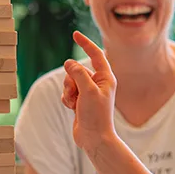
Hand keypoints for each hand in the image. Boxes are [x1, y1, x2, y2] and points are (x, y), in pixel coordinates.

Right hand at [61, 31, 117, 152]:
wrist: (95, 139)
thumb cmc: (96, 116)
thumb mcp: (87, 91)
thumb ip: (78, 74)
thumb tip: (68, 63)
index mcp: (106, 78)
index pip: (96, 55)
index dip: (86, 44)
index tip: (75, 34)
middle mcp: (99, 83)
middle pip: (77, 70)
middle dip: (71, 80)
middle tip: (76, 93)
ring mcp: (89, 92)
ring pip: (70, 81)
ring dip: (68, 91)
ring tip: (75, 103)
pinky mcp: (81, 101)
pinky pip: (67, 92)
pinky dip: (67, 99)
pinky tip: (72, 109)